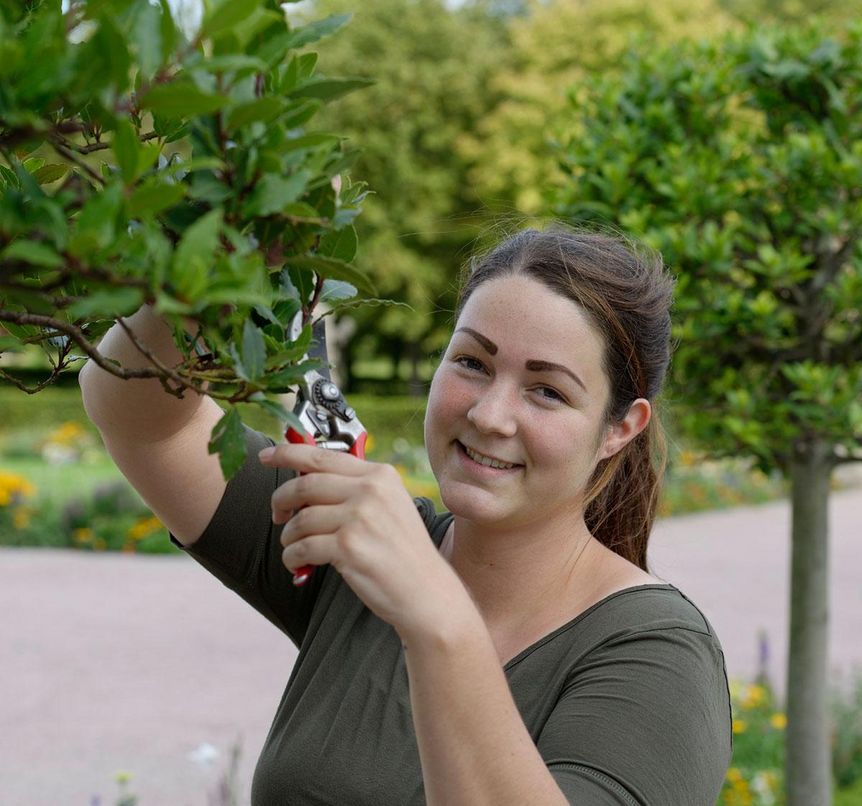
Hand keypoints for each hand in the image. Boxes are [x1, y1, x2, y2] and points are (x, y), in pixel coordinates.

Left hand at [259, 443, 464, 635]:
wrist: (426, 591)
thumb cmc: (403, 552)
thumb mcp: (389, 506)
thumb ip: (354, 488)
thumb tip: (305, 481)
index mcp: (380, 475)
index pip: (323, 456)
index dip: (287, 453)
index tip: (265, 455)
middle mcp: (370, 491)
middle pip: (305, 484)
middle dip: (281, 499)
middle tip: (277, 514)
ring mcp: (359, 518)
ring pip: (300, 519)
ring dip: (288, 535)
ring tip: (293, 547)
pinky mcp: (348, 547)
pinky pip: (301, 547)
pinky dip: (292, 557)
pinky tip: (298, 564)